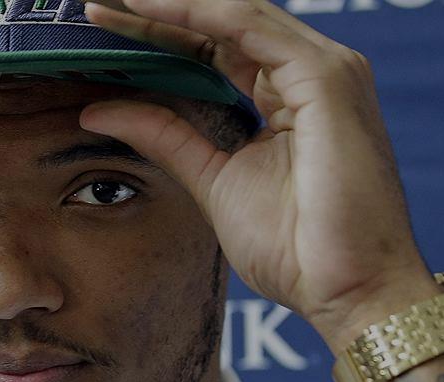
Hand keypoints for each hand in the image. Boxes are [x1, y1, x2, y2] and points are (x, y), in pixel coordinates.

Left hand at [79, 0, 438, 351]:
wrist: (348, 291)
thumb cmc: (298, 248)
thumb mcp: (211, 180)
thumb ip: (164, 137)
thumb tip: (99, 110)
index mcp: (287, 97)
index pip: (212, 48)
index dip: (158, 34)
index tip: (102, 27)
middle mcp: (308, 74)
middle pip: (219, 25)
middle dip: (155, 12)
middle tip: (95, 5)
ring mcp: (323, 70)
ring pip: (233, 15)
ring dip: (168, 4)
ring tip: (111, 0)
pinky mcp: (326, 77)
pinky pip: (248, 27)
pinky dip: (195, 12)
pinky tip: (147, 7)